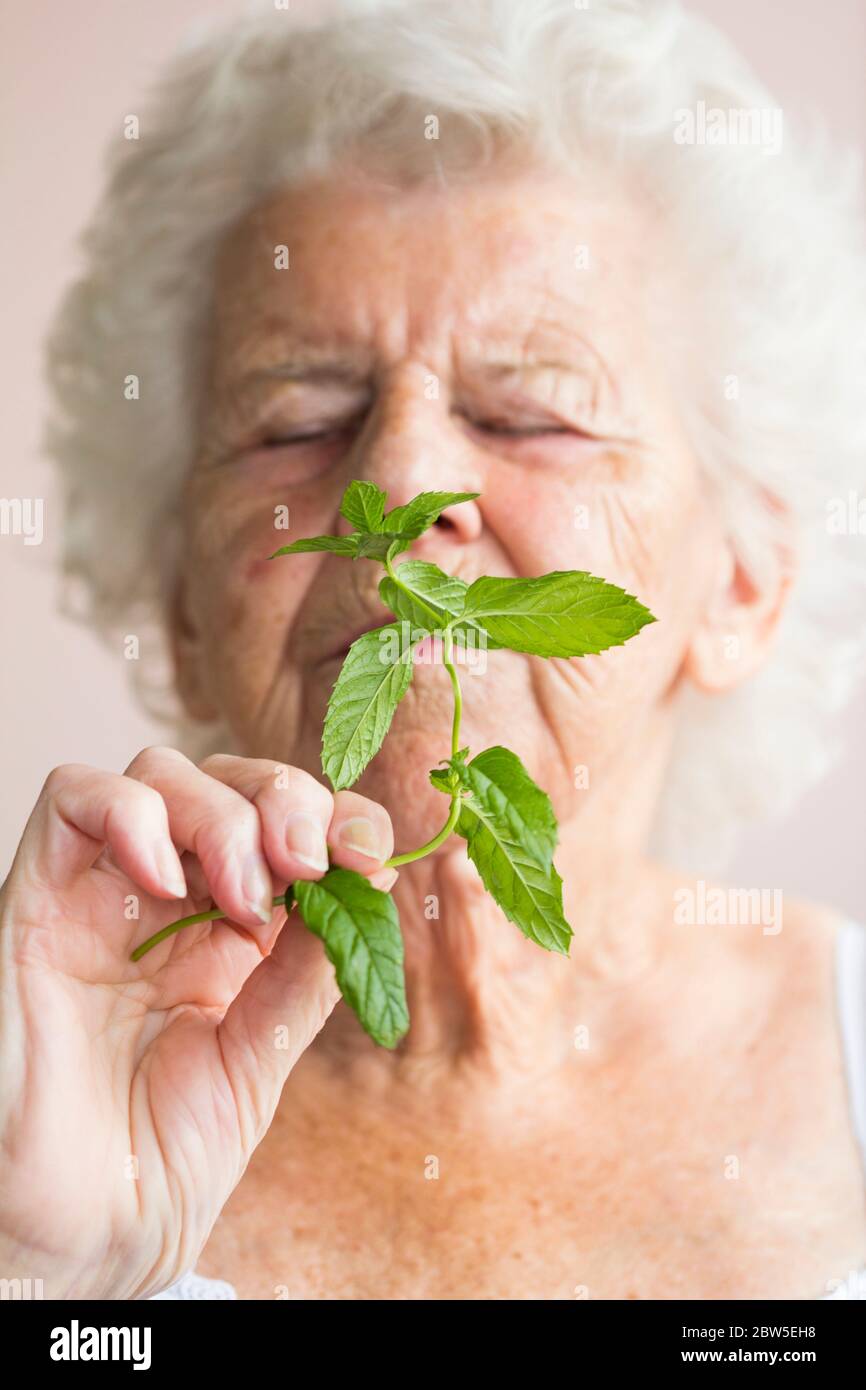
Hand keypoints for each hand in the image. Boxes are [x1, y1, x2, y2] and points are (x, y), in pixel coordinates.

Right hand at [0, 747, 394, 1297]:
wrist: (68, 1244)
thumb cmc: (152, 1171)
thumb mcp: (257, 1066)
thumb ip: (301, 977)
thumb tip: (364, 888)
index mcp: (226, 938)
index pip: (286, 827)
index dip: (337, 817)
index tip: (368, 856)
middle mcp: (164, 904)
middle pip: (228, 781)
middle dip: (285, 800)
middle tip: (308, 864)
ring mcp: (99, 896)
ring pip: (158, 773)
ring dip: (221, 812)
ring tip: (243, 896)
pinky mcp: (35, 900)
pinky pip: (71, 799)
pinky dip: (131, 812)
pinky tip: (167, 885)